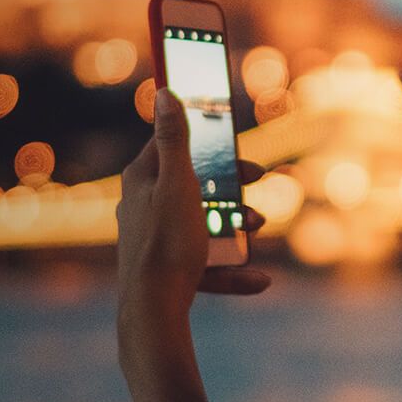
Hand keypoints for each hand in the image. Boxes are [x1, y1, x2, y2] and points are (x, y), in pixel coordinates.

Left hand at [115, 86, 270, 326]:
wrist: (154, 308)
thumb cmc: (165, 242)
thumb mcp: (177, 182)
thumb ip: (175, 138)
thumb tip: (164, 92)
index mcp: (142, 178)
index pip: (173, 144)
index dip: (207, 141)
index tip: (234, 146)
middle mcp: (144, 204)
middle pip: (195, 184)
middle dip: (231, 186)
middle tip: (257, 180)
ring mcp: (155, 237)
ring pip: (203, 222)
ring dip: (236, 225)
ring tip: (257, 227)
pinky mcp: (167, 267)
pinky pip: (205, 262)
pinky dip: (231, 269)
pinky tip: (259, 279)